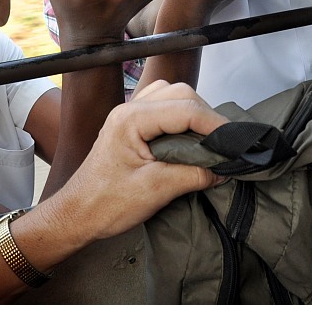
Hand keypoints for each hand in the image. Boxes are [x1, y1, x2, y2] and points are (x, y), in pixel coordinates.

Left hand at [43, 80, 227, 245]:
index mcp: (131, 119)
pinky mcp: (131, 125)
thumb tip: (223, 169)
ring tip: (207, 139)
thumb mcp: (155, 190)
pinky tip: (187, 138)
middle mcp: (130, 109)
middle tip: (223, 143)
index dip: (214, 123)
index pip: (185, 109)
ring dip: (194, 113)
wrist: (76, 215)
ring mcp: (129, 114)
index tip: (235, 142)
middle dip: (206, 116)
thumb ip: (193, 174)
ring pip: (173, 96)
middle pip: (181, 95)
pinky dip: (180, 117)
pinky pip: (163, 107)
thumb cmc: (106, 204)